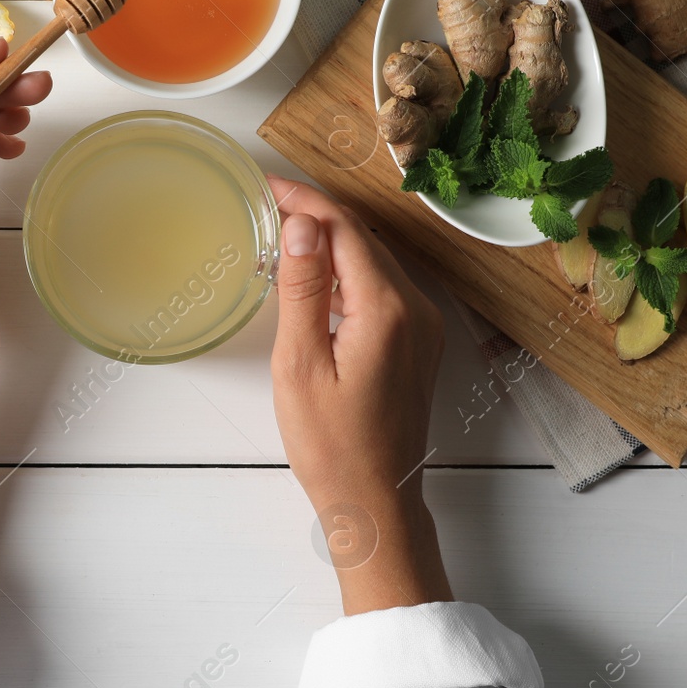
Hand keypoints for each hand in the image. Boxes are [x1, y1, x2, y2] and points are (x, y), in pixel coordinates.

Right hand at [266, 175, 453, 613]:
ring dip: (328, 244)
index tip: (265, 187)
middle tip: (265, 205)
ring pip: (372, 261)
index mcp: (387, 309)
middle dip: (314, 216)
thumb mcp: (299, 364)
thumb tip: (300, 226)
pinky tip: (312, 281)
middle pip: (362, 239)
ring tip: (279, 236)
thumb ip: (301, 289)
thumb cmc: (332, 446)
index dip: (303, 201)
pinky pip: (381, 289)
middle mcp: (416, 309)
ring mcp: (422, 326)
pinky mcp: (418, 343)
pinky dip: (346, 275)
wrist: (374, 500)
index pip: (344, 229)